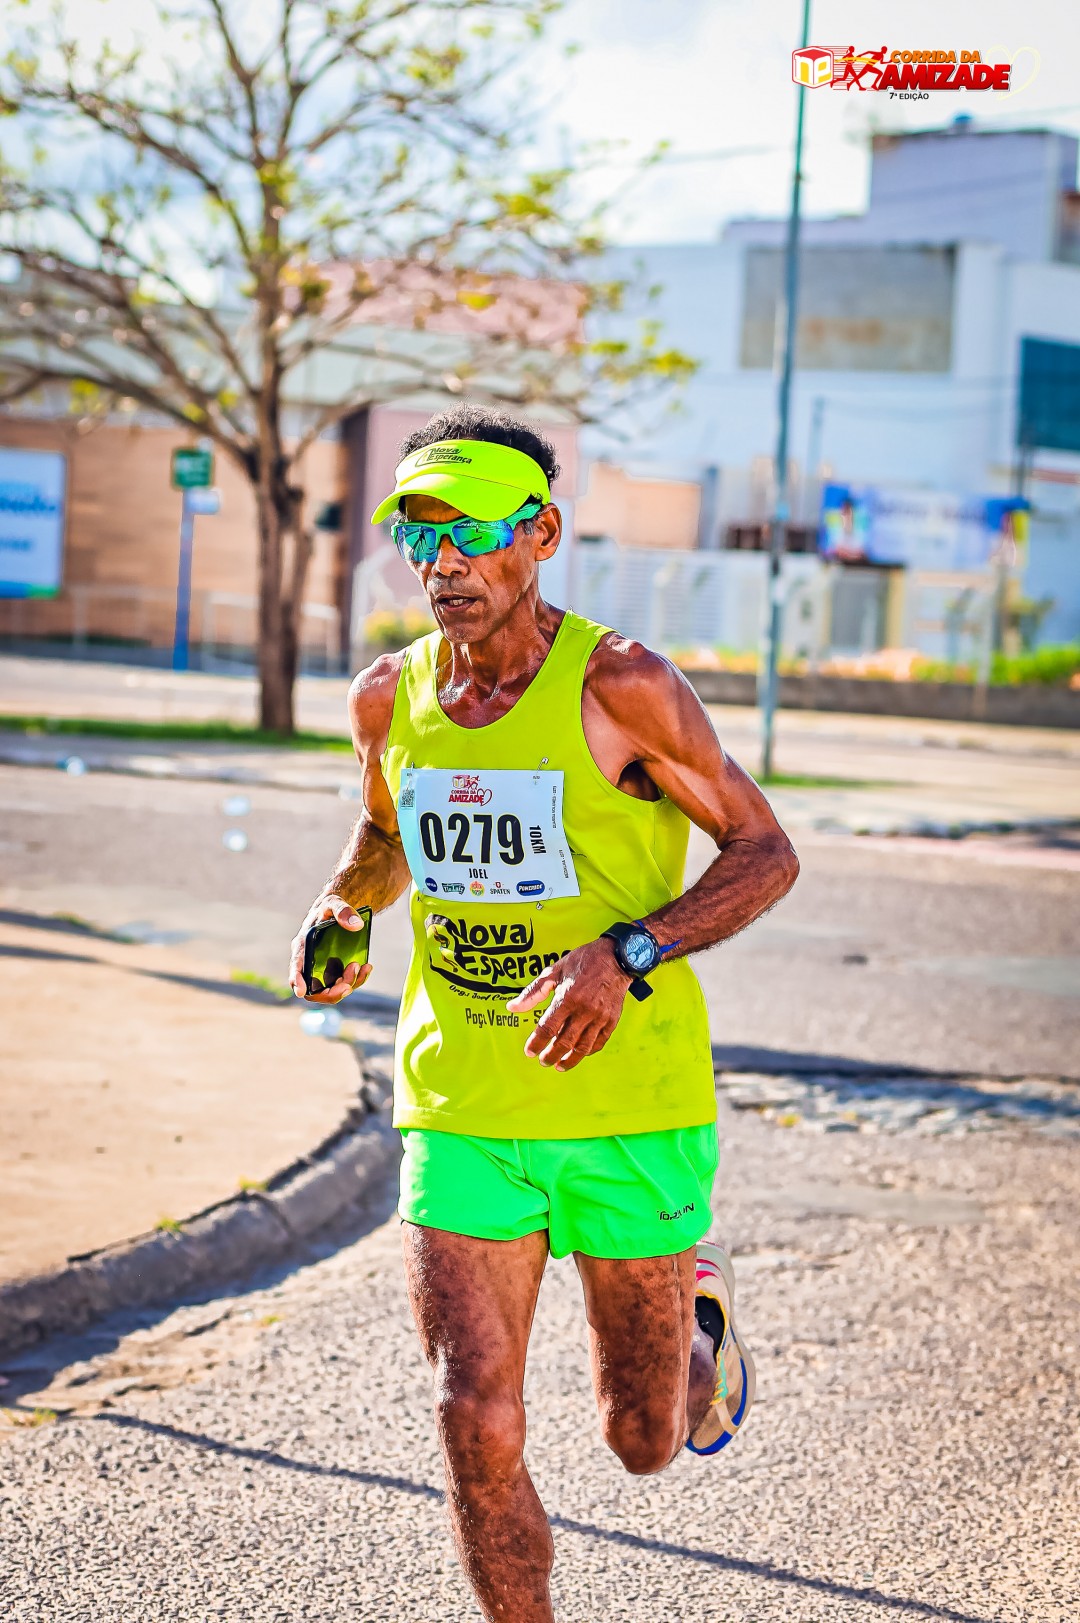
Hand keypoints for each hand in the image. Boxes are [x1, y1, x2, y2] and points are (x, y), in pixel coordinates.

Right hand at [288, 893, 372, 1003]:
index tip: (302, 992)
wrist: (337, 910)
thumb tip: (357, 925)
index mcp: (302, 946)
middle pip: (313, 989)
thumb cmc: (330, 907)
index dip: (297, 981)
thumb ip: (343, 911)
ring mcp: (322, 969)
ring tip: (361, 967)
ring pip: (331, 990)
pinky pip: (344, 983)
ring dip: (348, 984)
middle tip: (347, 986)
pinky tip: (367, 967)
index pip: (296, 967)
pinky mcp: (335, 971)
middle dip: (331, 992)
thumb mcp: (334, 903)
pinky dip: (357, 979)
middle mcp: (309, 962)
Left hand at [506, 939, 632, 1070]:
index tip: (529, 1051)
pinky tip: (579, 1053)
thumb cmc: (583, 961)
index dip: (536, 1043)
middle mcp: (584, 1010)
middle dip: (551, 1055)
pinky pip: (599, 1042)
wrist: (616, 957)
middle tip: (543, 1061)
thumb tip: (513, 1007)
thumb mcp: (555, 970)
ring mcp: (599, 1017)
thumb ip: (533, 992)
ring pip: (582, 1047)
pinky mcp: (611, 1020)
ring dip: (569, 1060)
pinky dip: (587, 1051)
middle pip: (564, 1042)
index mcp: (567, 998)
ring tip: (559, 1065)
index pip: (547, 1028)